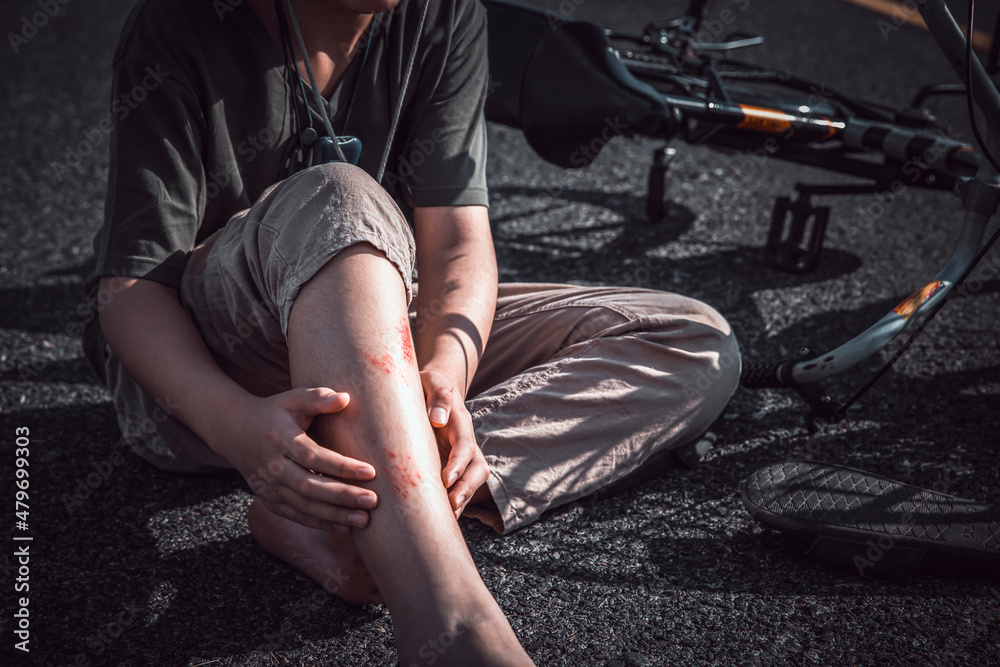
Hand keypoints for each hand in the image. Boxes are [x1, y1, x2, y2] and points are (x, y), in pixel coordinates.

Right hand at [224, 387, 377, 532]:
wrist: (235, 431)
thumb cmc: (274, 412)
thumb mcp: (293, 399)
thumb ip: (318, 398)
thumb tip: (345, 398)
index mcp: (281, 439)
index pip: (314, 456)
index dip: (341, 466)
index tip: (370, 471)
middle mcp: (273, 467)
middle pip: (309, 487)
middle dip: (342, 496)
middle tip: (372, 501)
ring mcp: (269, 486)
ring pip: (304, 506)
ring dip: (335, 515)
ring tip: (364, 519)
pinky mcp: (270, 499)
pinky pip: (296, 515)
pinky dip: (320, 523)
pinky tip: (345, 527)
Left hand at [420, 369, 488, 517]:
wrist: (432, 389)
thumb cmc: (428, 384)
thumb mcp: (432, 380)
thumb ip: (438, 395)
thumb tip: (438, 419)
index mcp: (460, 422)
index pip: (465, 446)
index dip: (459, 463)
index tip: (447, 478)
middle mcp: (465, 442)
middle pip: (477, 469)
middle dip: (467, 488)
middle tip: (452, 504)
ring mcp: (460, 455)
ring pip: (471, 480)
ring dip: (462, 499)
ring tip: (447, 517)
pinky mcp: (451, 464)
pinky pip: (457, 485)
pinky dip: (452, 501)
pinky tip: (438, 517)